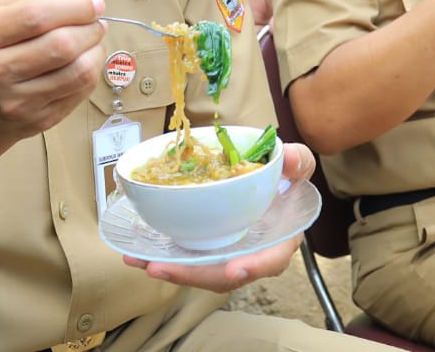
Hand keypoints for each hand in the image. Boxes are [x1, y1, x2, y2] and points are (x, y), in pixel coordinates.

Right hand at [0, 0, 106, 147]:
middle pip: (60, 45)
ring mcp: (15, 101)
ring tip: (94, 40)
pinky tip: (87, 61)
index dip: (74, 7)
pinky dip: (92, 71)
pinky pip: (80, 92)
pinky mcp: (38, 120)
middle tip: (97, 22)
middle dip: (89, 29)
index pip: (36, 16)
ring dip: (96, 51)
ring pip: (76, 71)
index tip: (94, 3)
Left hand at [122, 144, 315, 291]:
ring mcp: (228, 252)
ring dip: (171, 270)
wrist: (268, 179)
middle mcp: (252, 253)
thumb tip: (289, 159)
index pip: (270, 260)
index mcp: (279, 238)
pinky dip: (163, 256)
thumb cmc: (285, 177)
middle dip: (193, 275)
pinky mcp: (208, 246)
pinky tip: (136, 254)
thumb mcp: (296, 164)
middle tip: (162, 268)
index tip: (233, 270)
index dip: (253, 267)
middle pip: (225, 275)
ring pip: (201, 270)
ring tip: (142, 262)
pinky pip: (187, 257)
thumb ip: (297, 161)